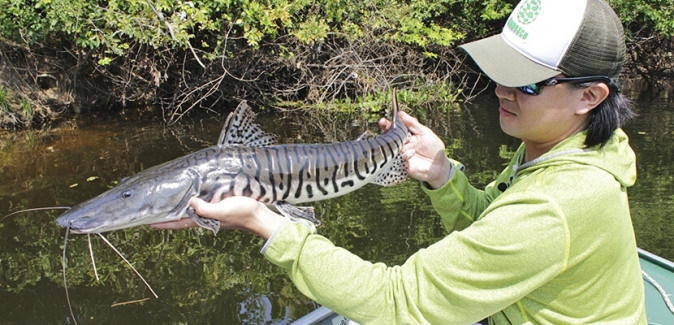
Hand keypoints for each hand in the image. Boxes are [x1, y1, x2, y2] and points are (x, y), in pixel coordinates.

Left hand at [151, 196, 284, 238]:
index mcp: (203, 220)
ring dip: (180, 208)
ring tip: (168, 202)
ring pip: (191, 211)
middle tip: (154, 211)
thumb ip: (206, 209)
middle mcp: (205, 217)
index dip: (164, 223)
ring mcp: (212, 213)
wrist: (260, 216)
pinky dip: (193, 202)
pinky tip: (193, 196)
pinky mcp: (220, 206)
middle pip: (182, 217)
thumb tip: (190, 202)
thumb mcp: (223, 210)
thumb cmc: (242, 213)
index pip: (179, 223)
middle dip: (169, 215)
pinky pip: (202, 205)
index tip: (148, 223)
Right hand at [379, 111, 452, 188]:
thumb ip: (413, 123)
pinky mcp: (401, 164)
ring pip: (392, 147)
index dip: (387, 124)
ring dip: (401, 145)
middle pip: (389, 138)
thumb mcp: (425, 132)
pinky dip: (405, 154)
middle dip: (387, 133)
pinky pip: (398, 158)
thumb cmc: (433, 147)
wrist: (439, 165)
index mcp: (406, 135)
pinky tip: (413, 154)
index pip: (394, 128)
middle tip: (385, 129)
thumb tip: (401, 113)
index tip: (382, 121)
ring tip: (412, 146)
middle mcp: (401, 144)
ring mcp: (400, 154)